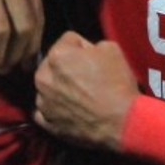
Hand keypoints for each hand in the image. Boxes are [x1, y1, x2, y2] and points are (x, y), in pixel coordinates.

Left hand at [34, 32, 138, 150]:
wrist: (122, 123)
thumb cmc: (117, 86)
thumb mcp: (112, 49)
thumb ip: (92, 44)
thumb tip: (85, 51)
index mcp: (57, 55)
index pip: (68, 40)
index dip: (84, 47)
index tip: (94, 59)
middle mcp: (43, 77)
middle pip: (53, 64)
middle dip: (67, 68)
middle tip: (88, 78)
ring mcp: (43, 102)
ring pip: (48, 87)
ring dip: (60, 88)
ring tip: (82, 97)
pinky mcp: (46, 122)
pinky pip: (46, 110)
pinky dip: (56, 109)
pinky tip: (73, 111)